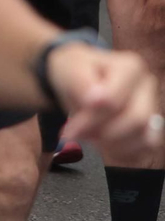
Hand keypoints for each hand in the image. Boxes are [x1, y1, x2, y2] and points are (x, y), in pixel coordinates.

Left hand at [50, 42, 162, 165]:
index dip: (91, 119)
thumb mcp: (68, 69)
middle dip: (102, 133)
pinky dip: (122, 153)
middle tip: (75, 135)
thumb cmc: (74, 70)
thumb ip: (80, 83)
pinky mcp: (151, 128)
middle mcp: (147, 86)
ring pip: (144, 138)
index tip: (69, 129)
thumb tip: (95, 100)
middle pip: (135, 120)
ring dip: (112, 144)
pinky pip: (146, 150)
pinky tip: (101, 145)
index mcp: (130, 67)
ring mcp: (152, 107)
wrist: (76, 77)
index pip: (115, 102)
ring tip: (87, 136)